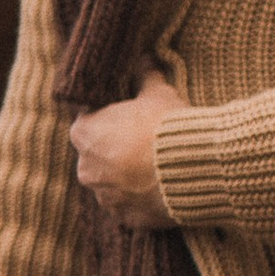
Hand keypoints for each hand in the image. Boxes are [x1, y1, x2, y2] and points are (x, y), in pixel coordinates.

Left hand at [68, 67, 186, 227]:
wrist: (190, 167)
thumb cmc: (167, 125)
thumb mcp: (158, 94)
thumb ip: (146, 76)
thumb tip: (145, 57)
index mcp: (84, 134)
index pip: (87, 123)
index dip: (108, 118)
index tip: (127, 117)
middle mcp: (85, 169)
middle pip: (97, 156)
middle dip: (116, 150)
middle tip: (144, 142)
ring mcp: (104, 197)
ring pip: (112, 184)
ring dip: (128, 176)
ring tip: (156, 166)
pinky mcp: (125, 218)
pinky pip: (130, 206)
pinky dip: (141, 198)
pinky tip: (161, 187)